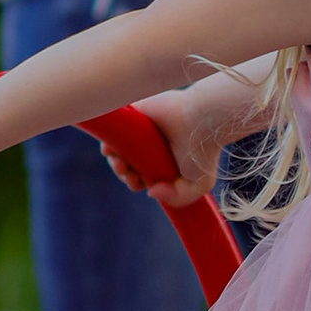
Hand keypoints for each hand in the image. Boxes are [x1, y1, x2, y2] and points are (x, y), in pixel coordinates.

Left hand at [101, 84, 235, 210]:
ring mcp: (141, 128)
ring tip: (120, 163)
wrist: (203, 123)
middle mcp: (149, 145)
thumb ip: (177, 198)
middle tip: (128, 173)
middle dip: (121, 173)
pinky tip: (109, 146)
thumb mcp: (197, 186)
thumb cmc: (203, 152)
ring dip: (112, 158)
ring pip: (116, 145)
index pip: (137, 175)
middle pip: (124, 162)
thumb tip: (151, 192)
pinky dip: (106, 135)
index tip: (139, 182)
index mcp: (161, 162)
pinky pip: (113, 123)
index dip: (132, 182)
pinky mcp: (135, 112)